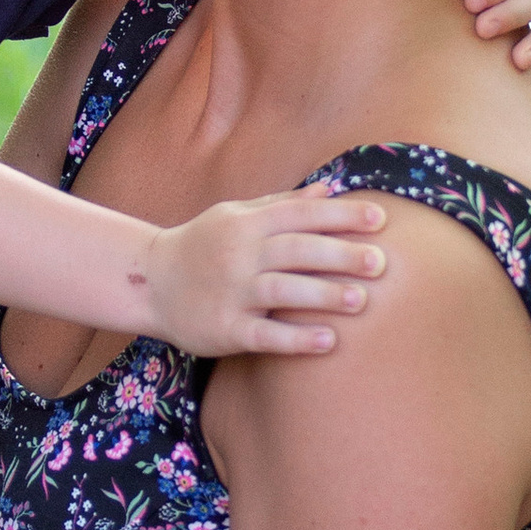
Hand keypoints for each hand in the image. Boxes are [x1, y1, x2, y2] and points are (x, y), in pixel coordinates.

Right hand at [138, 188, 386, 359]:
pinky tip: (329, 340)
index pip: (300, 214)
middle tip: (381, 263)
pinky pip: (264, 335)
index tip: (380, 218)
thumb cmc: (204, 245)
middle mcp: (239, 255)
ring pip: (282, 292)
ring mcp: (230, 293)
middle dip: (340, 255)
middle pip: (296, 251)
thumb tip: (331, 189)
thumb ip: (283, 204)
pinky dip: (296, 339)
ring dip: (324, 295)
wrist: (149, 282)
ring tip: (361, 300)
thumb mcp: (236, 215)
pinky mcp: (224, 329)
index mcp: (246, 224)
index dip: (341, 215)